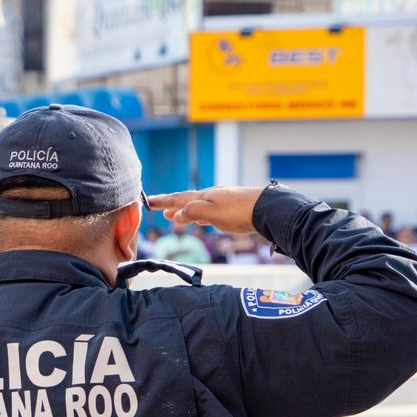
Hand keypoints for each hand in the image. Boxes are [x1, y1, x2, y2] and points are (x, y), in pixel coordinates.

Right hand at [146, 186, 264, 234]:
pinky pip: (208, 211)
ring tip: (174, 216)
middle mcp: (211, 196)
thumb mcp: (211, 213)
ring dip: (184, 211)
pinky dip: (199, 215)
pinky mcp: (232, 209)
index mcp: (203, 197)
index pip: (177, 199)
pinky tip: (201, 220)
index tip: (148, 201)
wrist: (268, 209)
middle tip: (158, 208)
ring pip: (197, 206)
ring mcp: (222, 201)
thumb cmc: (239, 212)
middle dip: (171, 205)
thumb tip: (176, 214)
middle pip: (186, 201)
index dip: (162, 201)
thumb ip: (192, 213)